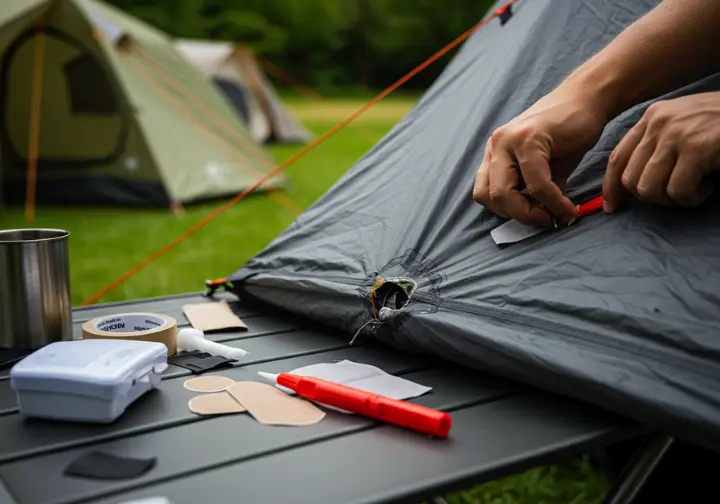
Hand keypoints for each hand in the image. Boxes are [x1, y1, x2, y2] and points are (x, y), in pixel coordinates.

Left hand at [473, 86, 607, 224]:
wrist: (588, 101)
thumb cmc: (568, 135)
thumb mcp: (548, 170)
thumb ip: (538, 194)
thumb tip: (543, 220)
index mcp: (494, 154)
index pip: (484, 194)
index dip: (507, 212)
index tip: (535, 216)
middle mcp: (495, 146)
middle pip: (489, 197)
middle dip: (518, 217)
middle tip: (545, 219)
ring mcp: (508, 140)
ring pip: (504, 193)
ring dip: (530, 213)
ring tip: (556, 215)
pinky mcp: (528, 138)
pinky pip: (536, 183)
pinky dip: (552, 201)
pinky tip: (567, 207)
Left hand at [603, 92, 719, 211]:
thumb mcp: (683, 129)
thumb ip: (656, 149)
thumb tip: (626, 187)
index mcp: (652, 117)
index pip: (617, 158)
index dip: (611, 187)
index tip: (612, 206)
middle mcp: (658, 123)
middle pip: (630, 179)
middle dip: (651, 197)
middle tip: (678, 194)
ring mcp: (676, 134)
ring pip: (648, 188)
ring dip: (671, 199)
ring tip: (695, 188)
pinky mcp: (696, 148)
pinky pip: (677, 191)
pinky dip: (692, 198)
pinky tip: (709, 186)